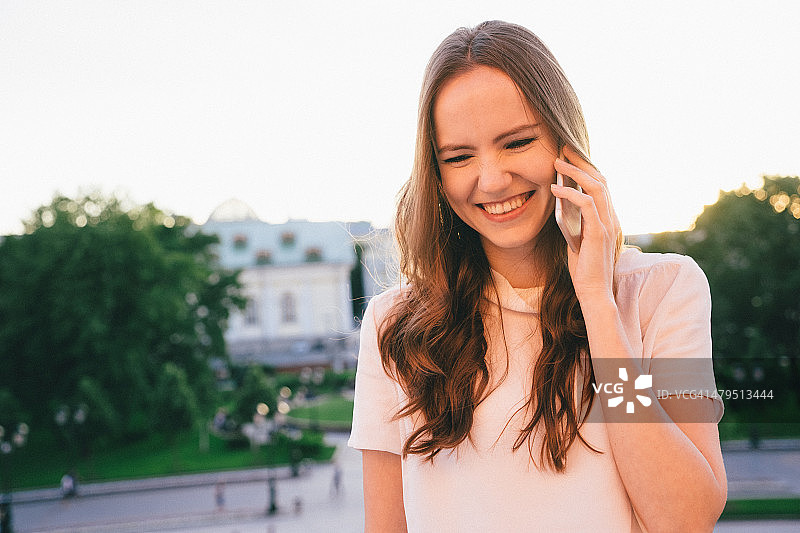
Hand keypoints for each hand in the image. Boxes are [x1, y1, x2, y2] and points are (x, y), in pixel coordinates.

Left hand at [550, 145, 620, 303]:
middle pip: (600, 179)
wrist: (594, 292)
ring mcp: (608, 224)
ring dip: (575, 172)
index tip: (568, 156)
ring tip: (556, 163)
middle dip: (581, 162)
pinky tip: (554, 188)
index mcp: (608, 218)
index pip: (601, 185)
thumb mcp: (576, 238)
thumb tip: (560, 201)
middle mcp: (612, 217)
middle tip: (562, 149)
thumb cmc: (584, 269)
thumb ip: (574, 220)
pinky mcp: (599, 233)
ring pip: (596, 187)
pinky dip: (570, 193)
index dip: (586, 168)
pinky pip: (587, 204)